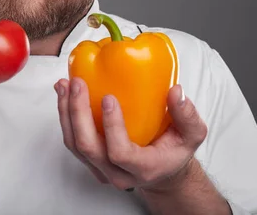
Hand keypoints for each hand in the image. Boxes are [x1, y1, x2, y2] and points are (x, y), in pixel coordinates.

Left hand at [54, 77, 207, 191]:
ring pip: (74, 144)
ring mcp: (100, 168)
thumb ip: (188, 116)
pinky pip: (71, 139)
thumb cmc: (174, 151)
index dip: (111, 126)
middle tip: (78, 83)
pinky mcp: (89, 159)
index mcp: (142, 168)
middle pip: (88, 147)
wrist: (161, 170)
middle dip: (78, 112)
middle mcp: (117, 173)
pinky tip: (64, 92)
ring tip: (64, 84)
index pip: (120, 152)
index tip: (108, 98)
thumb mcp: (192, 135)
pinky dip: (64, 114)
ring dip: (66, 111)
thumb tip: (176, 92)